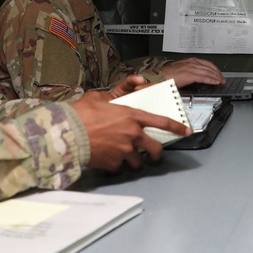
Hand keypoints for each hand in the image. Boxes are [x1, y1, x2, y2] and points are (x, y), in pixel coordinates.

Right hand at [73, 78, 190, 170]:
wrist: (66, 133)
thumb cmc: (81, 113)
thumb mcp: (99, 97)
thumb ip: (117, 92)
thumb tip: (130, 85)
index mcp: (132, 115)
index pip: (162, 122)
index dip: (177, 127)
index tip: (186, 131)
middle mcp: (132, 134)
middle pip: (155, 149)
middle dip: (156, 154)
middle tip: (152, 155)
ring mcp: (124, 151)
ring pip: (138, 162)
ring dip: (134, 161)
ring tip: (125, 157)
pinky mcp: (113, 164)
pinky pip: (119, 167)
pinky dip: (116, 165)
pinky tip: (108, 159)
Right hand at [160, 57, 224, 87]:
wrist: (160, 76)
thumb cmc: (168, 75)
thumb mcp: (181, 70)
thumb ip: (190, 72)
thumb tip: (198, 77)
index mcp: (190, 61)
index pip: (207, 63)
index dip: (215, 69)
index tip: (219, 74)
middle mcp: (192, 63)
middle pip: (209, 67)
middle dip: (217, 74)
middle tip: (222, 79)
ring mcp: (191, 68)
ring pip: (208, 72)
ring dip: (216, 77)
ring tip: (221, 82)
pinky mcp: (190, 74)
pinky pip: (204, 77)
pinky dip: (211, 80)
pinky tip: (215, 82)